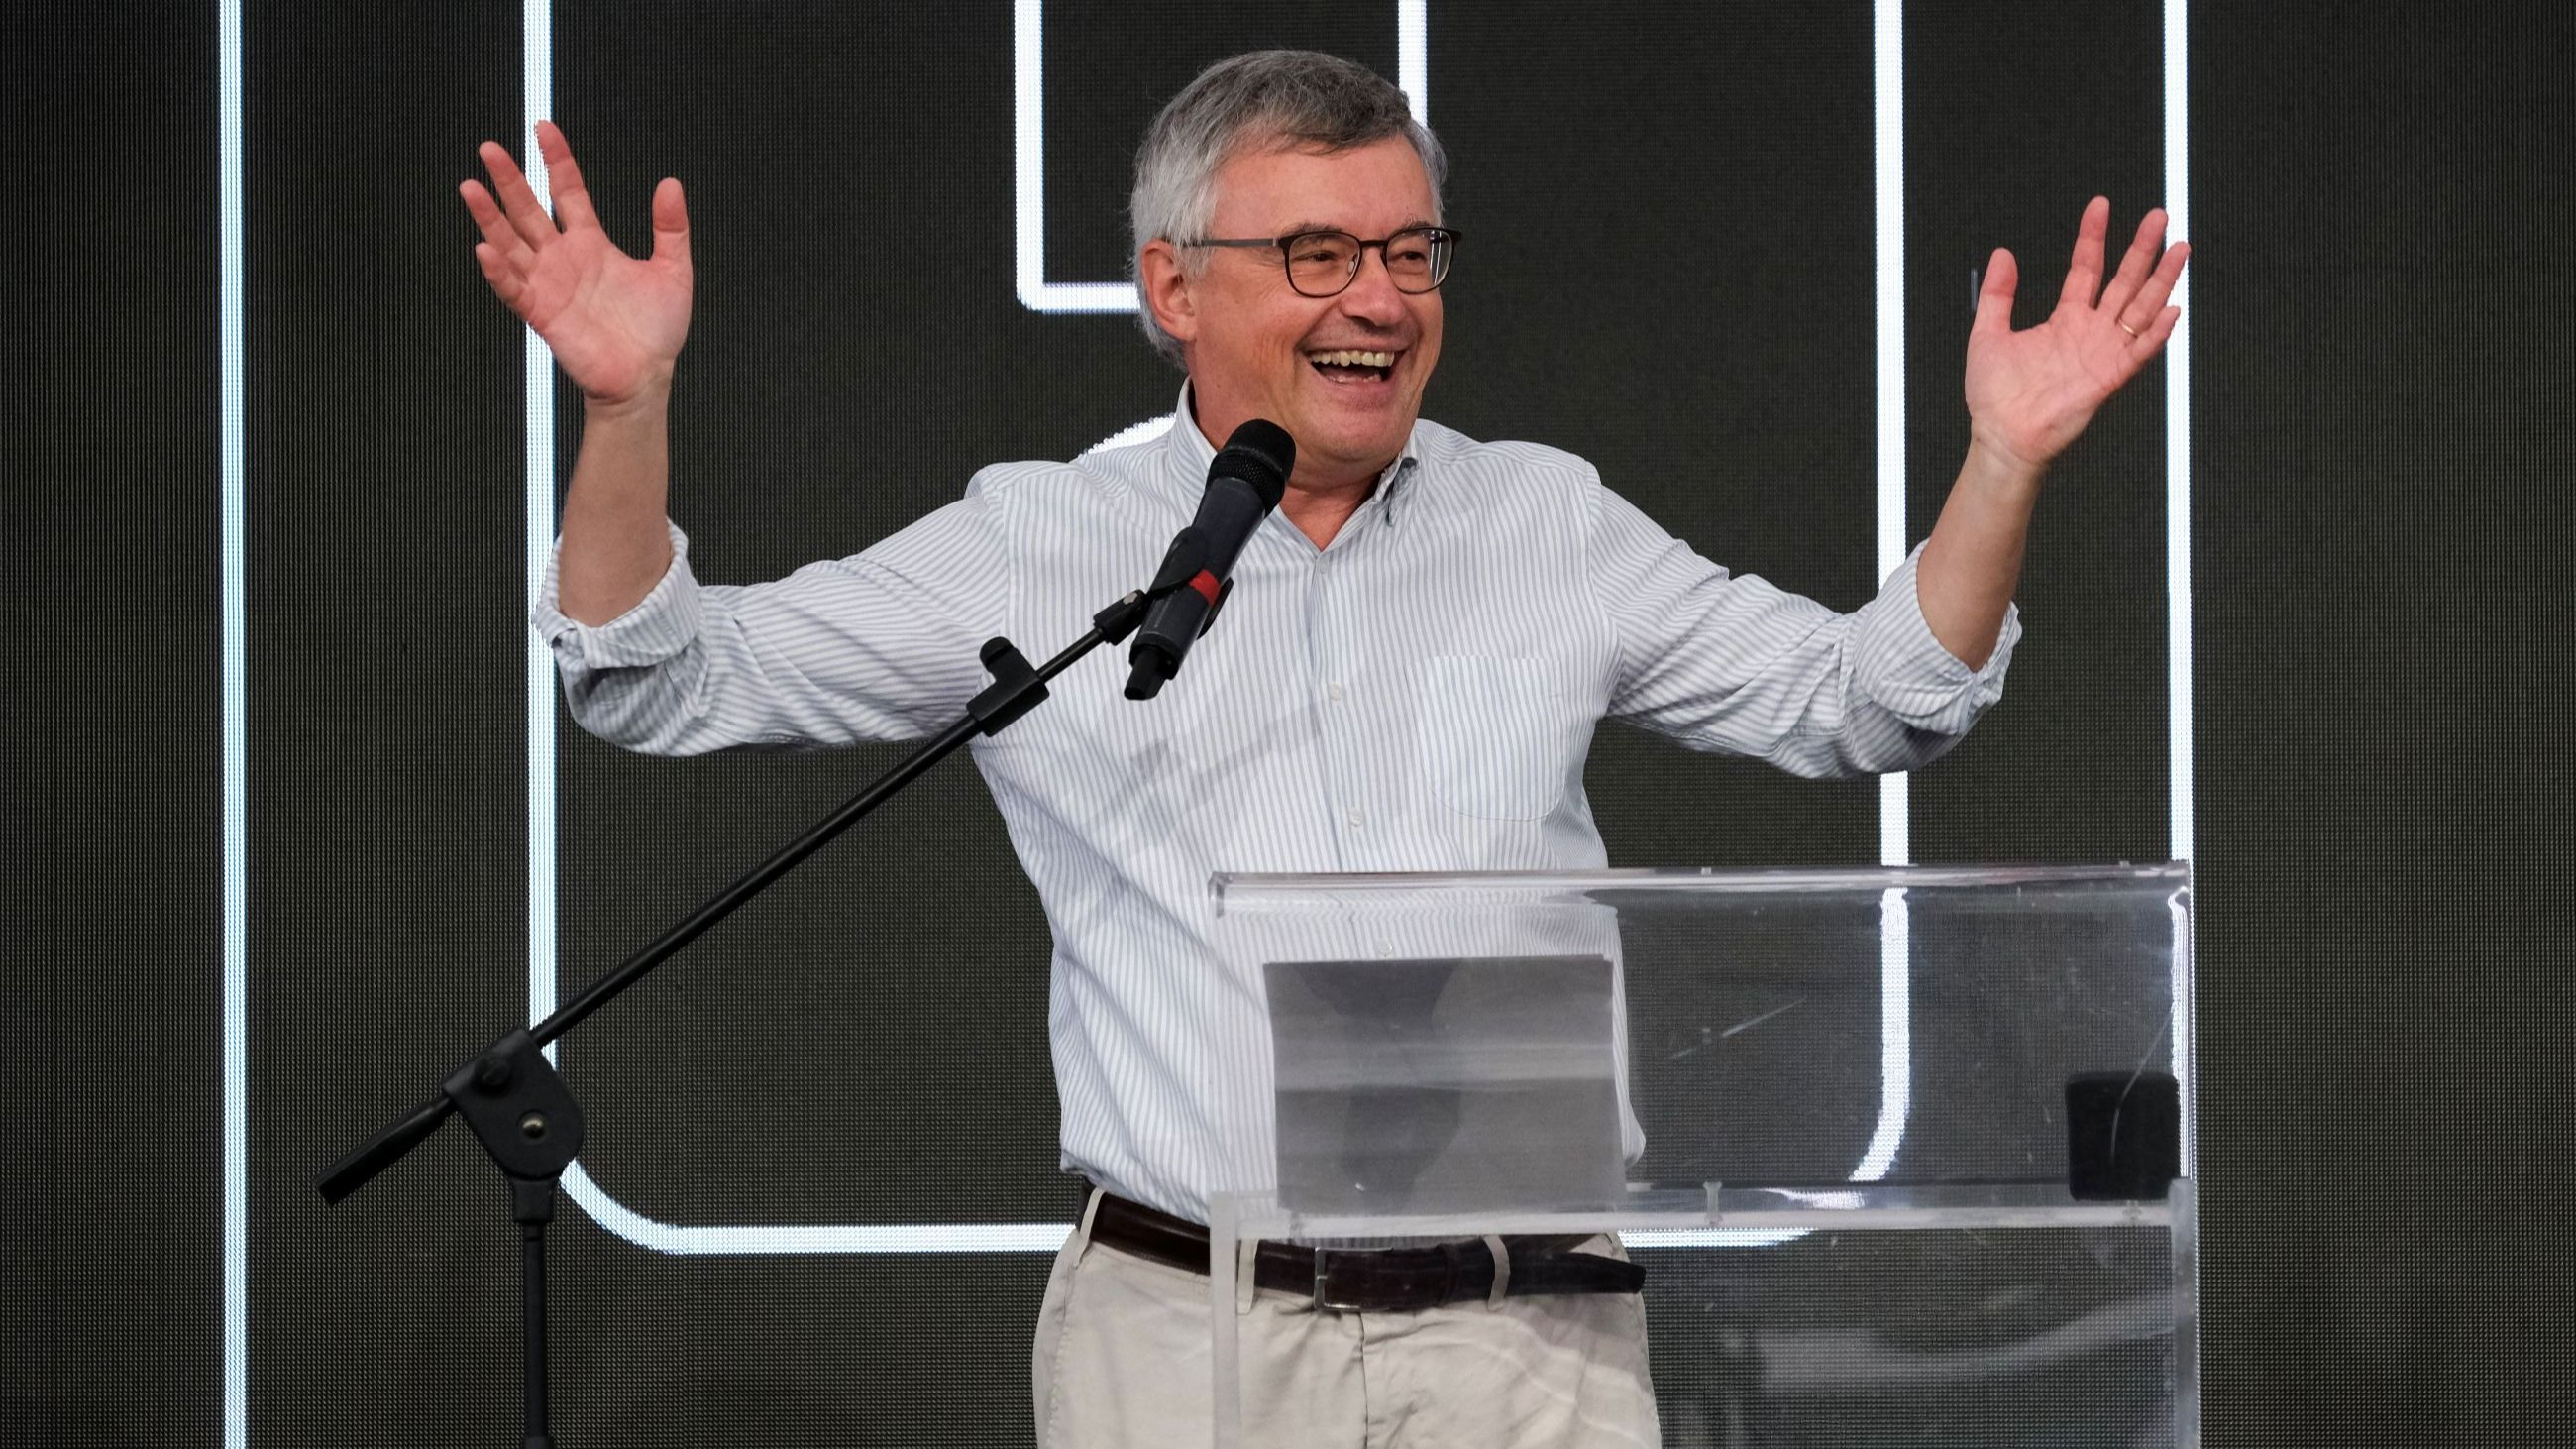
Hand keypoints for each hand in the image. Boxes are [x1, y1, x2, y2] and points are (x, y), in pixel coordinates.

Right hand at [460, 121, 691, 408]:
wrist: (646, 376)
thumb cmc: (656, 330)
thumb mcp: (672, 270)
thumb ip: (671, 227)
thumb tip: (671, 184)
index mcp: (591, 243)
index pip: (567, 191)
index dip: (556, 160)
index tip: (543, 128)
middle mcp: (563, 259)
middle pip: (529, 210)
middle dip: (510, 180)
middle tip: (490, 149)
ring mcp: (549, 284)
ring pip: (511, 243)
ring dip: (490, 218)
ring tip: (471, 188)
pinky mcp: (542, 313)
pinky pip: (513, 289)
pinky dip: (498, 272)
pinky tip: (485, 250)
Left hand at [1963, 197, 2186, 472]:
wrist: (2001, 437)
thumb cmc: (1995, 395)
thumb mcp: (1987, 334)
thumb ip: (1997, 294)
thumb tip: (2002, 254)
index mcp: (2065, 319)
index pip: (2086, 268)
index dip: (2094, 236)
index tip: (2101, 206)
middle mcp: (2090, 332)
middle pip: (2124, 281)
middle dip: (2142, 249)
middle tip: (2159, 216)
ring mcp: (2103, 353)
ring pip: (2141, 308)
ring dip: (2162, 280)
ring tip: (2179, 249)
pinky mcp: (2109, 378)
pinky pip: (2139, 353)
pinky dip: (2156, 333)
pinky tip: (2171, 310)